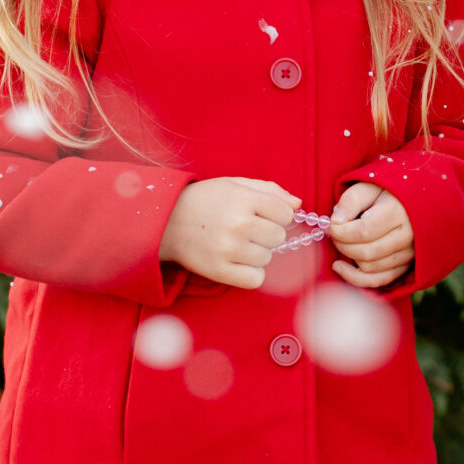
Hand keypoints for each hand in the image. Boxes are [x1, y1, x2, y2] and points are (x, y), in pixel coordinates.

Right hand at [159, 176, 299, 289]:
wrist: (166, 221)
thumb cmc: (205, 200)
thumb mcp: (235, 184)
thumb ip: (269, 190)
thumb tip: (297, 205)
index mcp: (244, 199)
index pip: (285, 214)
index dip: (278, 215)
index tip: (265, 215)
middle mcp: (239, 224)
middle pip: (279, 237)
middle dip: (268, 233)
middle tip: (248, 230)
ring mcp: (229, 250)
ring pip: (267, 258)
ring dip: (258, 253)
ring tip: (238, 244)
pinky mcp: (219, 271)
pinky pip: (255, 279)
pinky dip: (251, 273)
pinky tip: (238, 262)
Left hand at [329, 182, 414, 289]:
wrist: (414, 200)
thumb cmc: (387, 192)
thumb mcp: (369, 185)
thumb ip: (351, 200)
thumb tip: (336, 221)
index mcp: (399, 212)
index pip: (364, 231)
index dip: (341, 231)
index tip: (329, 225)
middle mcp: (408, 236)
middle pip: (366, 252)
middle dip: (342, 244)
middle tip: (332, 233)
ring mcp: (409, 254)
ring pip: (369, 267)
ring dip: (348, 257)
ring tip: (341, 242)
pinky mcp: (405, 266)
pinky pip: (378, 281)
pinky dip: (355, 278)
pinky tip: (340, 267)